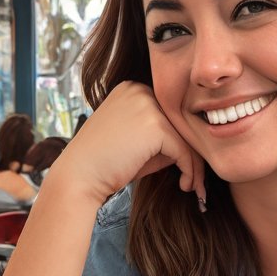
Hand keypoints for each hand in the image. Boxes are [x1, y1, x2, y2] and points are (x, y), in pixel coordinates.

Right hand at [48, 81, 205, 207]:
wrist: (79, 177)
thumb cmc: (106, 164)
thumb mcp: (137, 142)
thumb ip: (163, 136)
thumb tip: (196, 144)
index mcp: (133, 89)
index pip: (169, 114)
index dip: (182, 141)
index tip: (188, 165)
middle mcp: (140, 90)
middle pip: (180, 122)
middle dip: (192, 153)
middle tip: (198, 180)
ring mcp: (147, 105)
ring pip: (186, 136)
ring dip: (195, 164)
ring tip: (194, 186)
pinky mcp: (154, 125)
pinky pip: (183, 150)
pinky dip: (190, 170)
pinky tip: (186, 184)